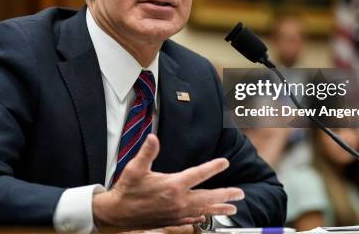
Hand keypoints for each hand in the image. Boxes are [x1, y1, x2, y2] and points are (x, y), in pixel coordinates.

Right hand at [92, 134, 244, 228]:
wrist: (118, 214)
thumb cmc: (127, 189)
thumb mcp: (135, 168)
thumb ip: (147, 152)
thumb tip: (153, 138)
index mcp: (172, 185)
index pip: (198, 174)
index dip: (213, 167)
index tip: (225, 162)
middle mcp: (178, 201)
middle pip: (208, 196)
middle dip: (226, 194)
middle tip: (240, 193)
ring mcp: (177, 213)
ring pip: (204, 210)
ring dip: (219, 208)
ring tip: (233, 207)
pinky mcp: (173, 221)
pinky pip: (193, 220)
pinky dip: (203, 217)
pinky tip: (207, 216)